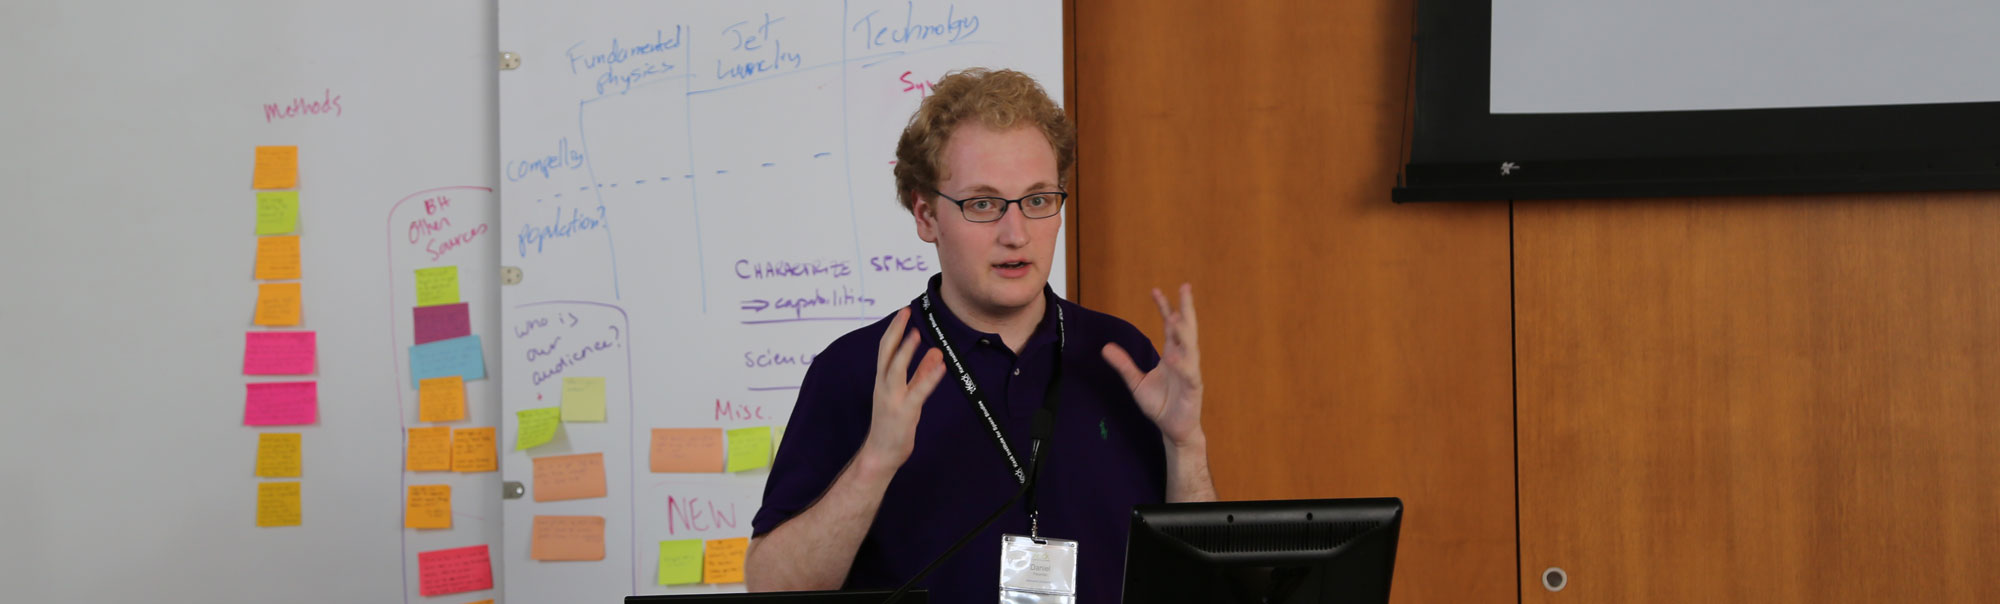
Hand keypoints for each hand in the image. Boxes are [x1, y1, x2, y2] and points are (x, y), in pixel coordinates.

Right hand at [859, 308, 945, 470]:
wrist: (880, 454)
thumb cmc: (893, 424)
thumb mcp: (907, 394)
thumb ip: (921, 373)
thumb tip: (935, 352)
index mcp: (883, 381)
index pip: (885, 350)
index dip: (894, 330)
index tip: (903, 312)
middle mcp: (884, 387)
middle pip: (886, 354)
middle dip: (895, 331)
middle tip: (904, 311)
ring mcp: (893, 400)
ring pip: (896, 370)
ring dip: (906, 351)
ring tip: (917, 334)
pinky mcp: (904, 413)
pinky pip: (917, 392)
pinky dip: (929, 378)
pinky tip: (940, 366)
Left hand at [1103, 284, 1204, 447]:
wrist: (1173, 429)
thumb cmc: (1160, 404)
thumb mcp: (1136, 382)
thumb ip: (1124, 364)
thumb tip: (1105, 347)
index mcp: (1173, 354)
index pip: (1170, 326)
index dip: (1164, 308)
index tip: (1156, 290)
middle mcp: (1184, 360)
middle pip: (1186, 329)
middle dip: (1186, 308)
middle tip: (1185, 287)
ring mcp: (1191, 373)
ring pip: (1190, 348)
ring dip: (1184, 333)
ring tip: (1176, 317)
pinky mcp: (1193, 390)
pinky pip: (1189, 375)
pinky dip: (1183, 365)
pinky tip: (1175, 357)